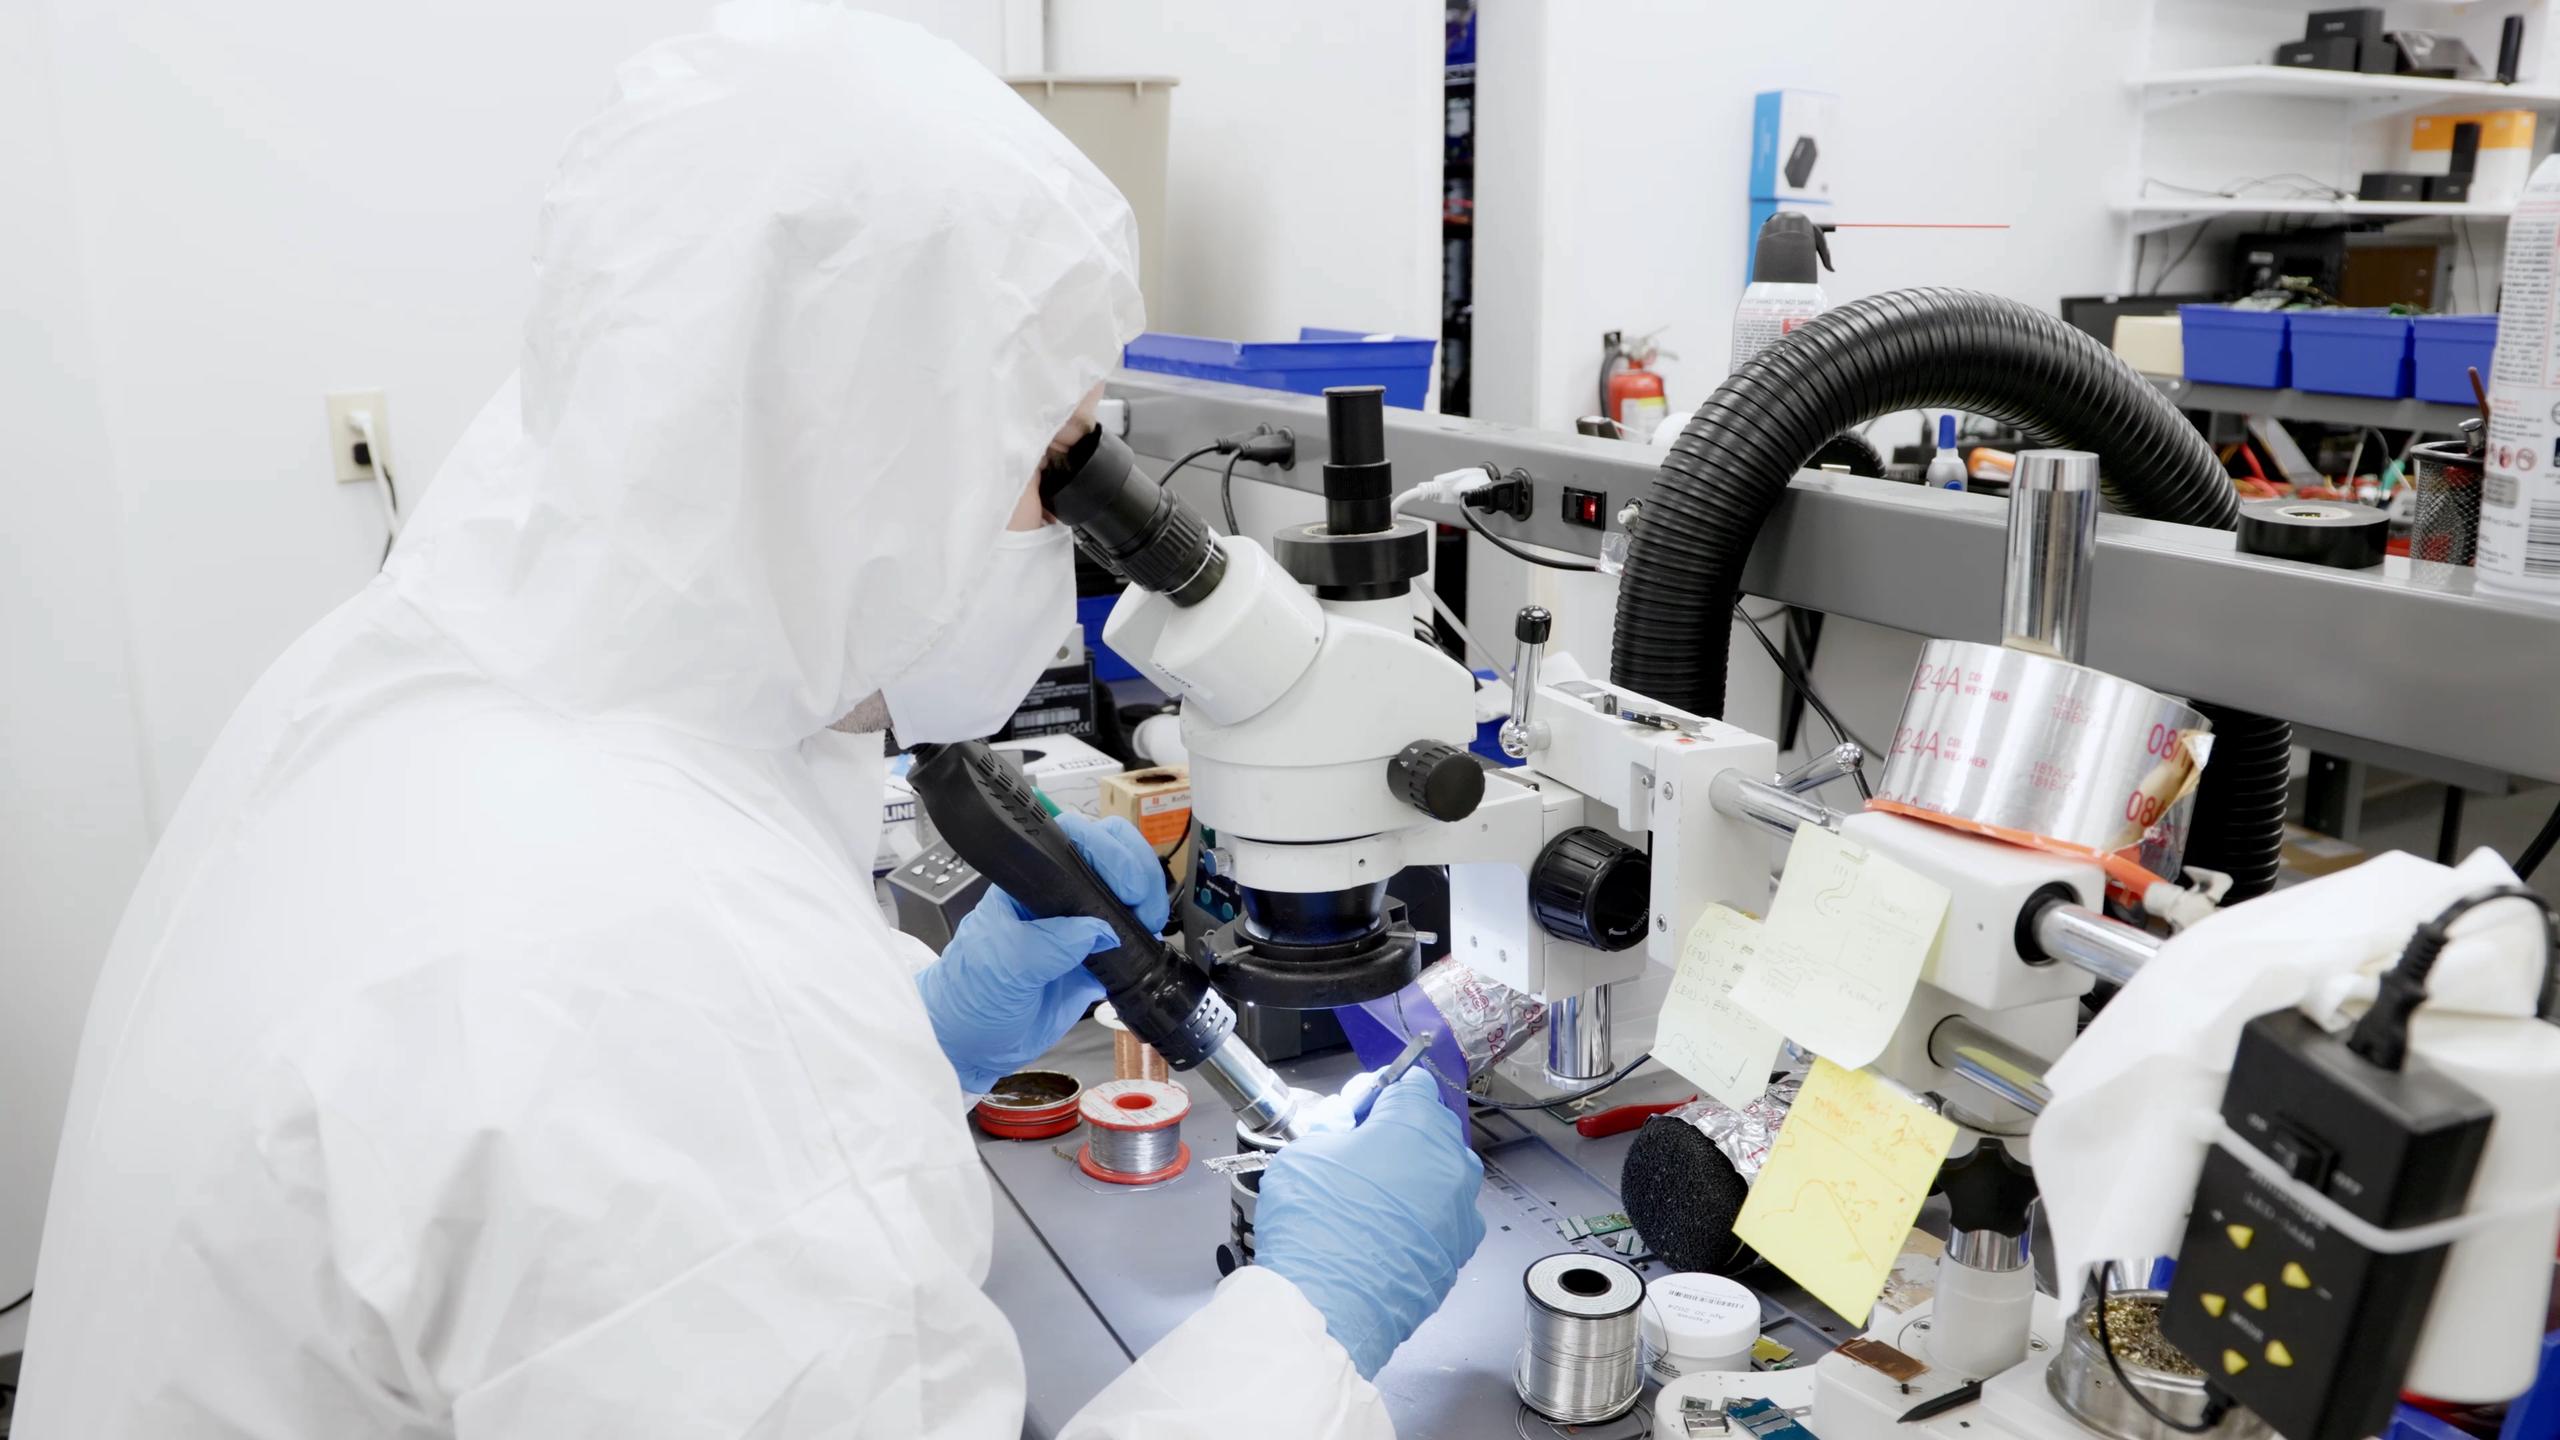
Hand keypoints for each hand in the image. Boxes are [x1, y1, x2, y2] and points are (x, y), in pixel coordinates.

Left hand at [915, 813, 1168, 1091]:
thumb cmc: (968, 995)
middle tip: (1143, 905)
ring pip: (1125, 890)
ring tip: (1147, 926)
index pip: (1074, 841)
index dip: (1107, 852)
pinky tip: (1146, 948)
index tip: (1126, 885)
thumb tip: (1098, 930)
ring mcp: (1078, 925)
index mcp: (1029, 883)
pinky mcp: (1094, 958)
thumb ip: (1048, 946)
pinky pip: (1130, 936)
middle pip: (1109, 855)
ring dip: (1146, 900)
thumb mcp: (1001, 967)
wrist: (971, 1043)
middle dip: (1136, 870)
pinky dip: (1147, 937)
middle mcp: (1057, 897)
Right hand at [1254, 1068, 1485, 1379]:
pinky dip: (1421, 1218)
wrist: (1328, 1306)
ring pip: (1441, 1175)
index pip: (1412, 1083)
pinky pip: (1443, 1218)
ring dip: (1412, 1177)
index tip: (1358, 1112)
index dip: (1380, 1094)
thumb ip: (1334, 1126)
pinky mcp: (1459, 1251)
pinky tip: (1385, 1233)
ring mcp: (1461, 1210)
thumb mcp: (1305, 1151)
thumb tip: (1347, 1125)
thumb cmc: (1315, 1224)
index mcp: (1417, 1123)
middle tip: (1356, 1154)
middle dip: (1399, 1134)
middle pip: (1431, 1128)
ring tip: (1368, 1199)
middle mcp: (1451, 1161)